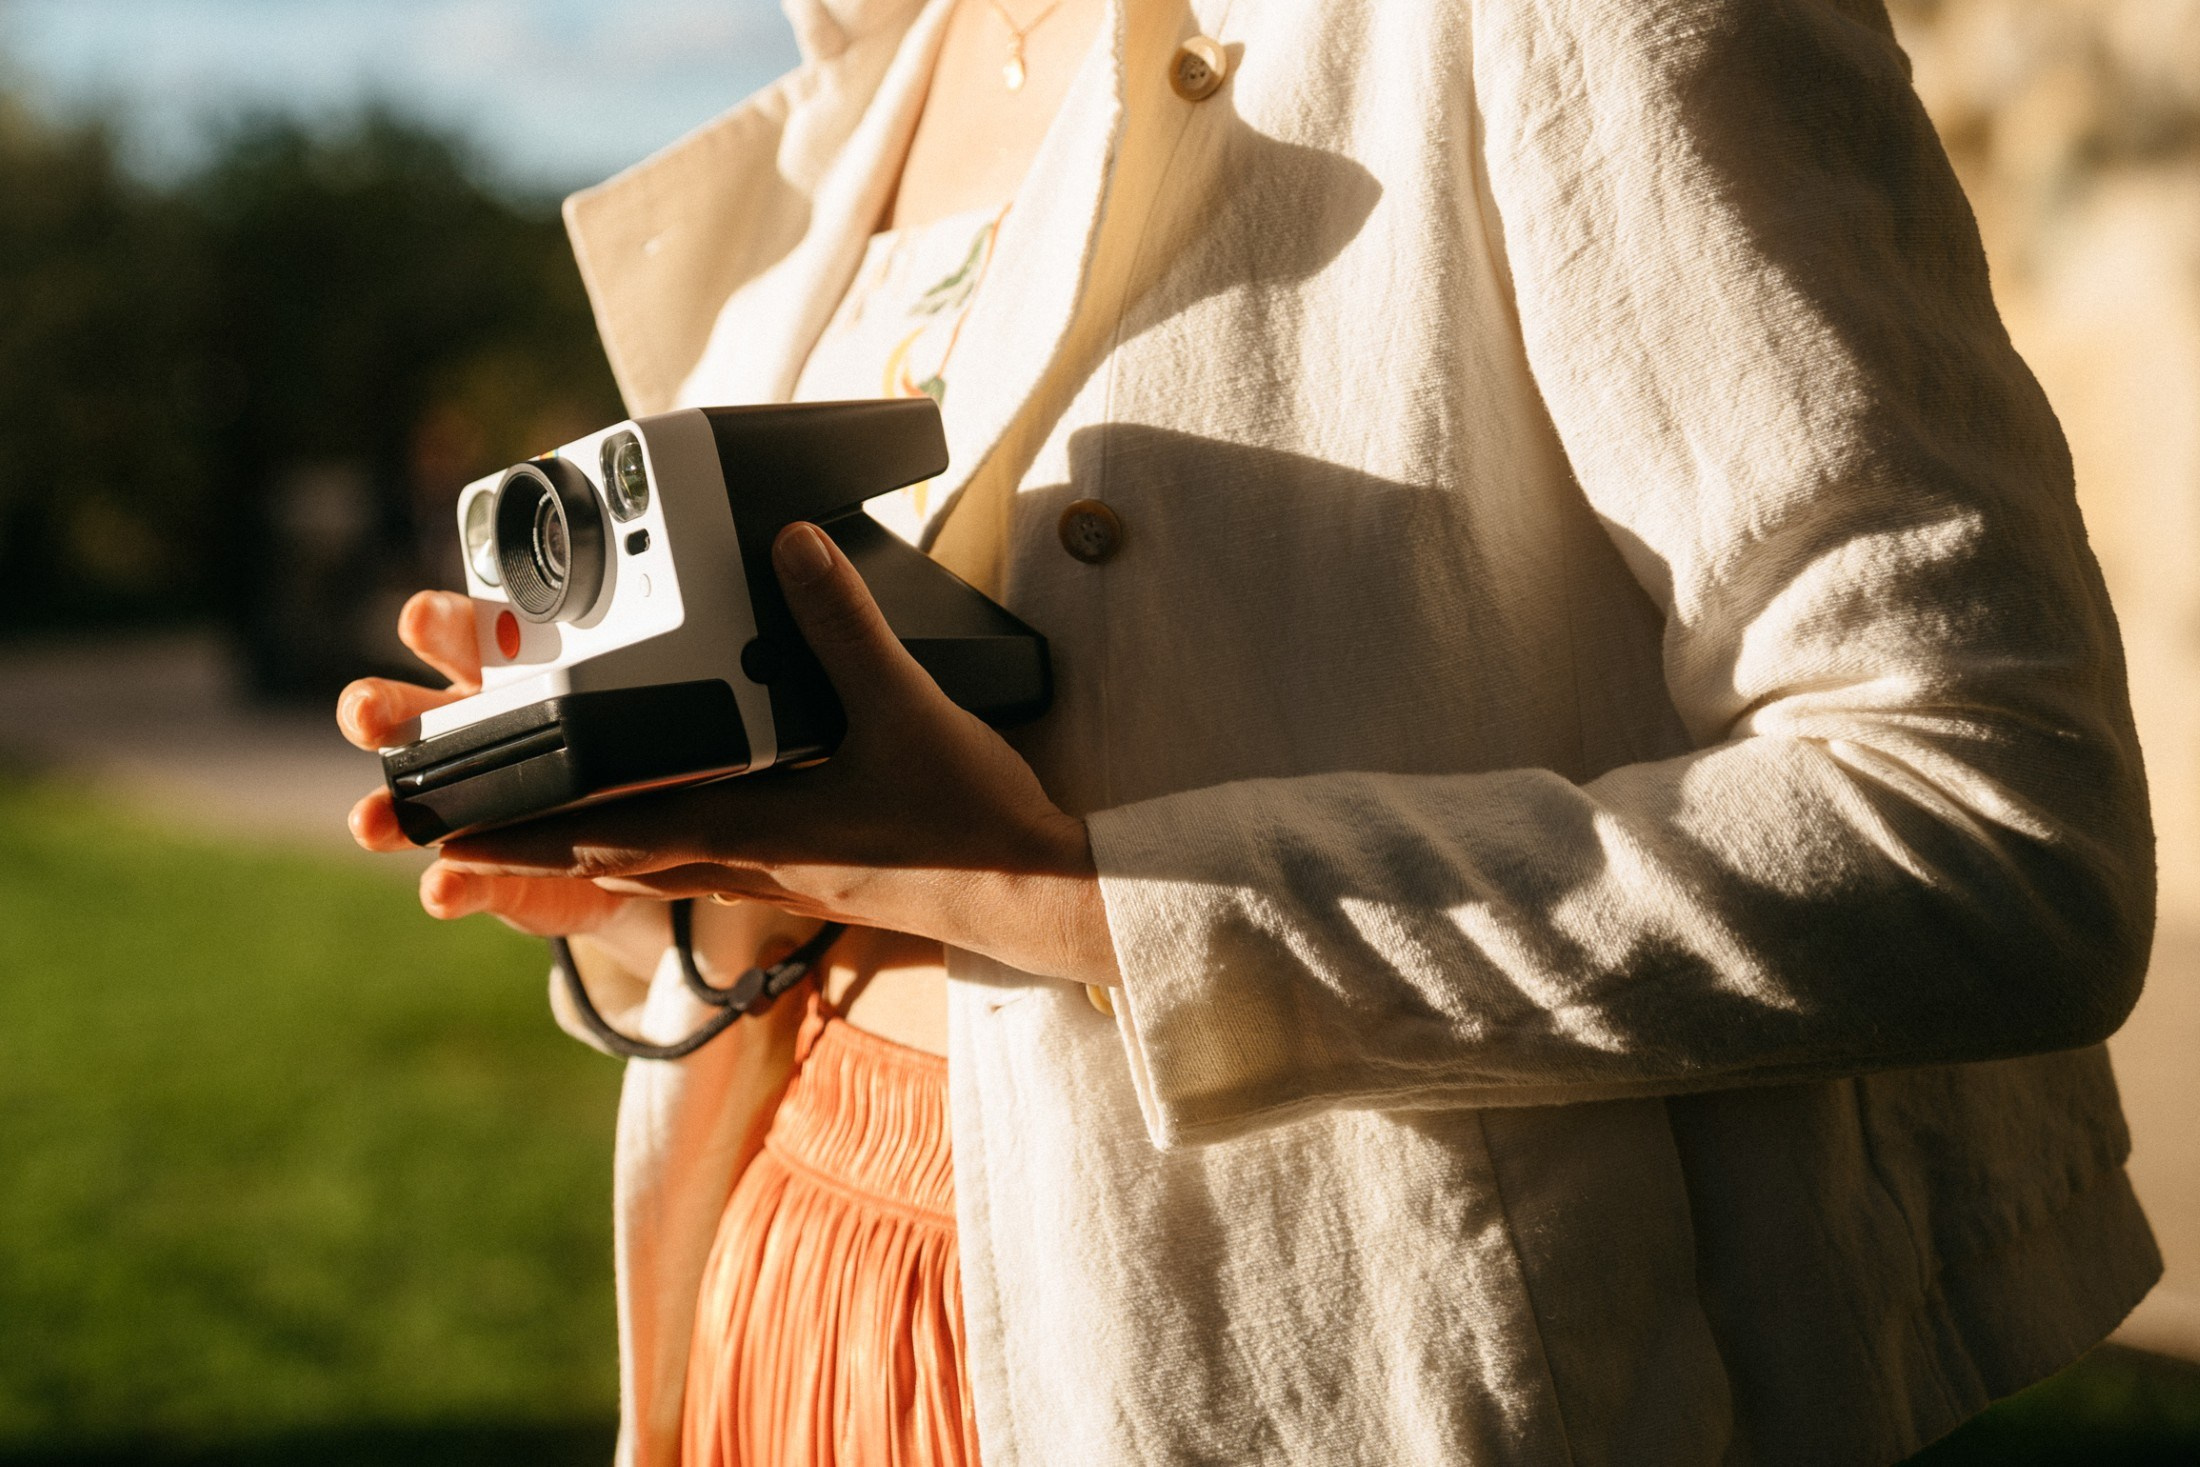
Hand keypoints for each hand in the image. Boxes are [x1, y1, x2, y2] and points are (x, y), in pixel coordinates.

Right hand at [336, 590, 646, 957]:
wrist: (639, 844)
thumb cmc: (619, 751)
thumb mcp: (631, 709)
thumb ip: (629, 682)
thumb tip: (672, 651)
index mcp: (498, 675)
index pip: (458, 633)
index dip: (435, 622)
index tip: (422, 617)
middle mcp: (462, 733)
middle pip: (402, 710)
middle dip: (373, 707)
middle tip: (364, 712)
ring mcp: (461, 808)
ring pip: (403, 802)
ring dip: (380, 810)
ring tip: (370, 822)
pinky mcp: (482, 873)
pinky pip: (458, 880)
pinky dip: (449, 887)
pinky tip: (443, 889)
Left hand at [438, 523, 1121, 986]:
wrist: (1033, 895)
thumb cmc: (968, 822)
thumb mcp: (905, 707)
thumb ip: (843, 624)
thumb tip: (791, 545)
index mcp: (748, 828)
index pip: (602, 828)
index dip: (515, 825)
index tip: (441, 824)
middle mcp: (745, 859)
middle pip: (604, 854)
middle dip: (521, 840)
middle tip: (444, 828)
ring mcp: (774, 873)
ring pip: (649, 862)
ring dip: (582, 843)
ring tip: (523, 824)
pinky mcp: (806, 872)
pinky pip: (702, 861)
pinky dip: (654, 844)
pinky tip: (657, 829)